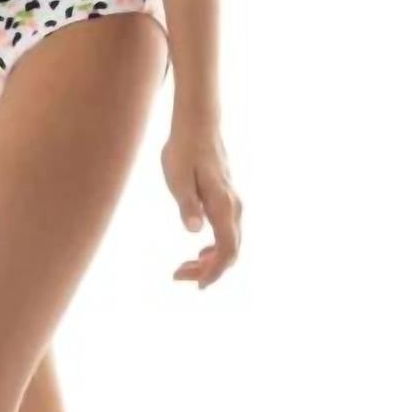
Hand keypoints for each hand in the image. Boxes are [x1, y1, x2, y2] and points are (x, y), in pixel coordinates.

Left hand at [161, 117, 241, 286]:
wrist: (198, 126)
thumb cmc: (184, 150)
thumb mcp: (178, 178)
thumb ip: (188, 205)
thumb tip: (195, 230)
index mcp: (223, 206)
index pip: (227, 250)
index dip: (215, 272)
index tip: (197, 285)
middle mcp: (233, 208)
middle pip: (230, 252)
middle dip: (208, 271)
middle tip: (177, 275)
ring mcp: (232, 205)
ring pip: (229, 244)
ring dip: (209, 262)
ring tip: (182, 268)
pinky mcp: (226, 202)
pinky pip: (227, 234)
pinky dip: (214, 249)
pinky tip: (198, 253)